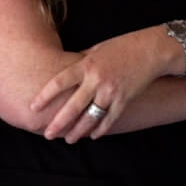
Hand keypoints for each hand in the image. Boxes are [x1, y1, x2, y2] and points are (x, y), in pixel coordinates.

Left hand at [31, 27, 178, 142]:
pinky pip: (109, 119)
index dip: (44, 96)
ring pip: (90, 117)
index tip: (33, 108)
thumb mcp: (97, 50)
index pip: (59, 82)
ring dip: (78, 131)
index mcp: (86, 65)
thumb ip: (82, 63)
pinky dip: (100, 129)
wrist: (152, 50)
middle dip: (58, 123)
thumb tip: (66, 72)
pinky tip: (93, 135)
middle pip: (73, 106)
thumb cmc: (122, 46)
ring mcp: (111, 91)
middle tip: (47, 134)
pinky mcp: (124, 99)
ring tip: (68, 139)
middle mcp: (96, 80)